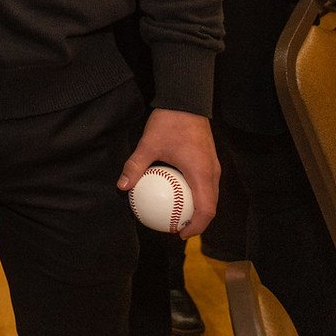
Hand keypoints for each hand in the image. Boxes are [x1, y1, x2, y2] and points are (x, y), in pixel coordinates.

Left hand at [119, 108, 218, 237]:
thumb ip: (135, 166)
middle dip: (197, 221)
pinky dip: (196, 194)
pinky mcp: (209, 160)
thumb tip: (121, 187)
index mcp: (201, 174)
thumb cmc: (169, 122)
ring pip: (210, 195)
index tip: (181, 234)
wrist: (187, 100)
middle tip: (177, 228)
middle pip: (210, 205)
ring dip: (197, 208)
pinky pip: (206, 184)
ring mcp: (213, 166)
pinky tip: (177, 193)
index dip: (196, 227)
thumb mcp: (148, 145)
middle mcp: (212, 172)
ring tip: (178, 215)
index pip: (206, 210)